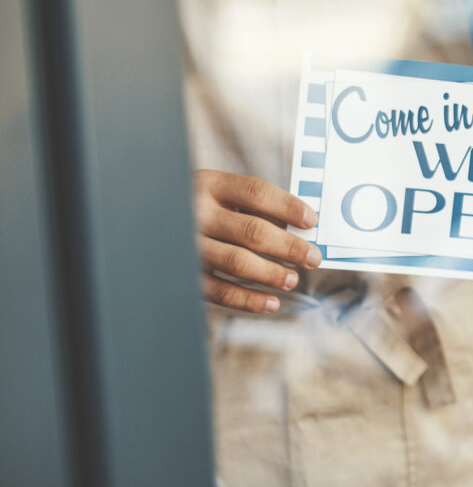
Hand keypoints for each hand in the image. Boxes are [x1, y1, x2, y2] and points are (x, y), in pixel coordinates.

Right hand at [193, 169, 320, 312]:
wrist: (145, 220)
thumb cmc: (198, 206)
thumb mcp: (218, 193)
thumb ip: (251, 206)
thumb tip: (299, 229)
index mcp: (210, 184)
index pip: (257, 192)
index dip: (289, 207)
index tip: (312, 221)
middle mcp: (197, 212)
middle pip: (253, 231)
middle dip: (289, 247)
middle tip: (312, 258)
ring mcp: (188, 244)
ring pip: (238, 262)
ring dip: (271, 273)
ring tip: (293, 279)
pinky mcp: (184, 273)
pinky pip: (220, 290)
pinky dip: (249, 299)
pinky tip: (272, 302)